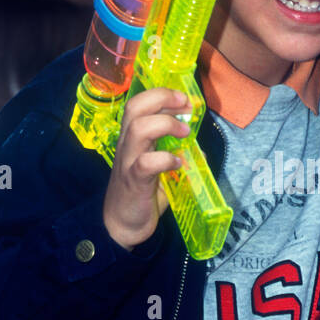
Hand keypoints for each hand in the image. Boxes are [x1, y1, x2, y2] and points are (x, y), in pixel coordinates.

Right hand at [102, 88, 191, 248]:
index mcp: (132, 138)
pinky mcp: (133, 181)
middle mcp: (127, 144)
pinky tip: (178, 164)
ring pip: (138, 129)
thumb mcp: (158, 168)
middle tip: (185, 105)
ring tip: (185, 133)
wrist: (121, 226)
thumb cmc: (140, 194)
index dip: (161, 93)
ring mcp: (128, 162)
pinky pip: (146, 163)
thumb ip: (175, 153)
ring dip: (166, 125)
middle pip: (135, 107)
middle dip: (162, 98)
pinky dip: (165, 159)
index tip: (184, 98)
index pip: (138, 102)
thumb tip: (198, 146)